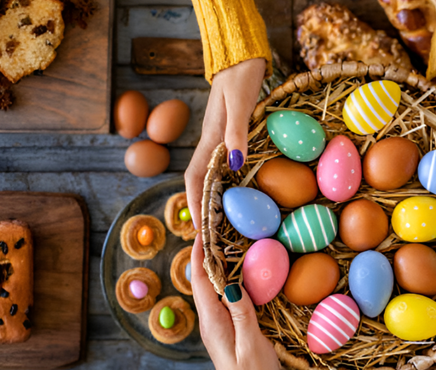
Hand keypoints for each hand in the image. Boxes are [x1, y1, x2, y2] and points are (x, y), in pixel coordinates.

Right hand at [185, 58, 265, 228]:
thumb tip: (235, 163)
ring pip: (209, 182)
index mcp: (209, 141)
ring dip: (211, 207)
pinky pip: (222, 173)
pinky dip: (223, 192)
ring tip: (218, 235)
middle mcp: (210, 146)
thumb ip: (237, 132)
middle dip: (200, 216)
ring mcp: (218, 144)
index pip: (194, 181)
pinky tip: (234, 204)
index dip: (195, 208)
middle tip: (207, 245)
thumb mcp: (241, 102)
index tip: (199, 234)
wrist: (241, 57)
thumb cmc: (241, 77)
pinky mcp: (228, 141)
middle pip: (198, 187)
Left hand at [189, 233, 280, 369]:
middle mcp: (210, 320)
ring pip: (212, 288)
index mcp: (213, 321)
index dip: (200, 254)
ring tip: (226, 241)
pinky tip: (239, 271)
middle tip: (215, 227)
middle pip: (202, 281)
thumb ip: (243, 313)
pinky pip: (221, 298)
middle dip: (206, 253)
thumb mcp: (252, 344)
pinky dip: (226, 280)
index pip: (201, 281)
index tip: (203, 229)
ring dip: (216, 265)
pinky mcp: (226, 329)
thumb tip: (231, 284)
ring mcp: (217, 325)